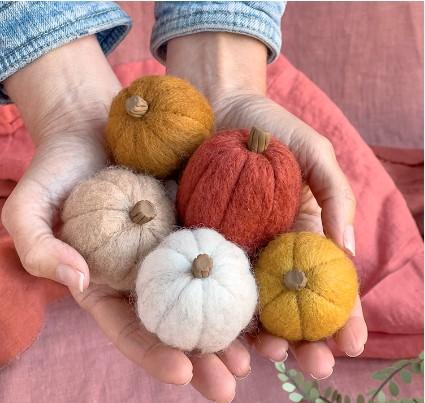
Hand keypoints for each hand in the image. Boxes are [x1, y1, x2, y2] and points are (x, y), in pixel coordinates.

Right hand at [1, 36, 248, 402]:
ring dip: (235, 327)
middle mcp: (146, 273)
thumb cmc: (57, 167)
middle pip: (176, 324)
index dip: (153, 354)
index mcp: (109, 282)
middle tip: (232, 382)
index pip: (130, 328)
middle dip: (204, 357)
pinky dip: (243, 275)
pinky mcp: (198, 220)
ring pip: (207, 295)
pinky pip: (222, 250)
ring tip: (263, 352)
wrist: (92, 125)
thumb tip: (77, 281)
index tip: (181, 371)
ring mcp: (175, 248)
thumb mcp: (29, 207)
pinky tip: (268, 292)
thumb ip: (39, 248)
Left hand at [166, 32, 366, 382]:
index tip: (351, 345)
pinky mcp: (196, 241)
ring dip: (259, 337)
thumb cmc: (270, 127)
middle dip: (302, 340)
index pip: (323, 283)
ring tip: (268, 359)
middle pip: (286, 305)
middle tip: (315, 367)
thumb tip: (347, 252)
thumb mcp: (313, 154)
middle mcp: (264, 249)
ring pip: (246, 303)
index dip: (341, 316)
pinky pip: (205, 280)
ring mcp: (229, 249)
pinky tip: (222, 334)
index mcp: (296, 234)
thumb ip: (335, 196)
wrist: (216, 106)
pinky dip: (214, 309)